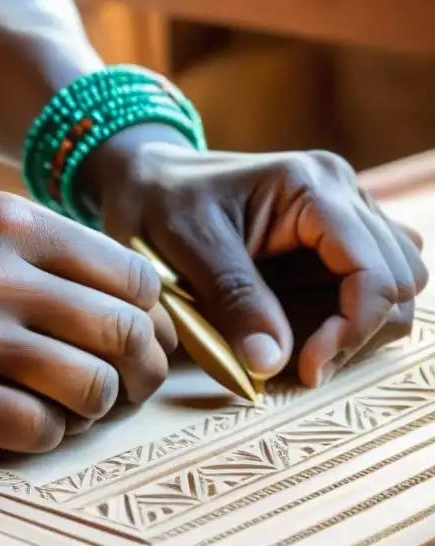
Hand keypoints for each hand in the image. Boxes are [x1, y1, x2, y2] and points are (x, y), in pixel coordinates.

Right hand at [0, 192, 177, 453]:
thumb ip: (48, 256)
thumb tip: (145, 307)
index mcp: (7, 222)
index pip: (133, 276)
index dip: (151, 319)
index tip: (139, 344)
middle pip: (127, 333)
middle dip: (141, 373)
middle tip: (124, 390)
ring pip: (94, 388)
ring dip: (92, 408)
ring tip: (65, 407)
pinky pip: (41, 432)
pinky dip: (44, 436)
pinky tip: (17, 425)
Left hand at [86, 125, 427, 386]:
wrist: (144, 176)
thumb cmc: (156, 202)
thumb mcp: (184, 248)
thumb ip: (232, 302)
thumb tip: (272, 363)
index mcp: (313, 187)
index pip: (375, 271)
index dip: (352, 329)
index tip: (305, 369)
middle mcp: (342, 192)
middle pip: (400, 278)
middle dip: (359, 332)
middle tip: (303, 367)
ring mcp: (342, 212)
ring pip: (396, 281)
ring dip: (361, 326)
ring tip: (304, 354)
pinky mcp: (330, 235)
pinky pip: (370, 279)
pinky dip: (352, 314)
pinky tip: (307, 330)